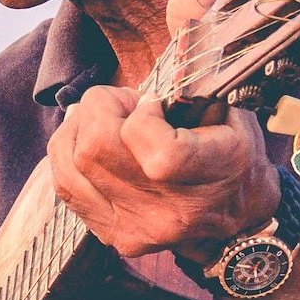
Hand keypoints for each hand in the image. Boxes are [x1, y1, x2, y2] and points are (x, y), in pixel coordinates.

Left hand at [46, 86, 279, 260]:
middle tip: (123, 105)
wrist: (236, 223)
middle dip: (99, 109)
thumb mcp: (233, 116)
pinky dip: (69, 152)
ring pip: (69, 163)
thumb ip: (192, 90)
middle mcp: (170, 211)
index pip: (159, 152)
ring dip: (78, 128)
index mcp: (213, 176)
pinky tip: (88, 141)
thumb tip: (153, 66)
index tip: (154, 104)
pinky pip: (64, 183)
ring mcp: (135, 228)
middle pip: (96, 149)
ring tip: (104, 120)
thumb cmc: (233, 157)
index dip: (143, 115)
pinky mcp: (110, 234)